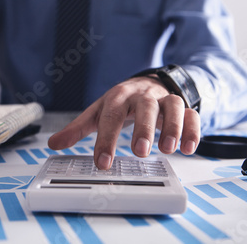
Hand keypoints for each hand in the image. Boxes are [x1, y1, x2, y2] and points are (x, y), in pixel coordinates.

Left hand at [47, 76, 200, 169]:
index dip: (106, 139)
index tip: (102, 162)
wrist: (146, 84)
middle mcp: (142, 95)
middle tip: (139, 152)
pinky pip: (192, 114)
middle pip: (144, 106)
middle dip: (143, 128)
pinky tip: (188, 148)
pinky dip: (193, 129)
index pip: (111, 115)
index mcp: (118, 96)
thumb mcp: (98, 112)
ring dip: (172, 126)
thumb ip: (78, 128)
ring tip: (168, 149)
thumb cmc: (120, 102)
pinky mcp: (183, 106)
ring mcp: (164, 99)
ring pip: (173, 105)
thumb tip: (53, 144)